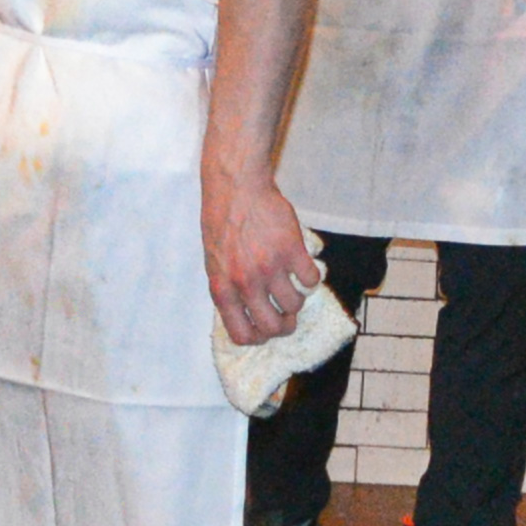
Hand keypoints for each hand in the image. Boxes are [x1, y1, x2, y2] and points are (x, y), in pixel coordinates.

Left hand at [201, 162, 321, 346]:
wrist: (235, 187)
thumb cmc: (221, 221)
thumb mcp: (214, 261)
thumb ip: (229, 289)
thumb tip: (246, 315)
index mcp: (223, 288)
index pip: (242, 334)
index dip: (258, 338)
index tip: (265, 329)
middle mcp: (246, 283)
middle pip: (274, 327)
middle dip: (285, 326)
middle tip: (288, 314)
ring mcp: (270, 268)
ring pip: (296, 305)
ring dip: (298, 299)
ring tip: (292, 282)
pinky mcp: (291, 250)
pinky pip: (311, 279)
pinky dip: (311, 276)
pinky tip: (302, 264)